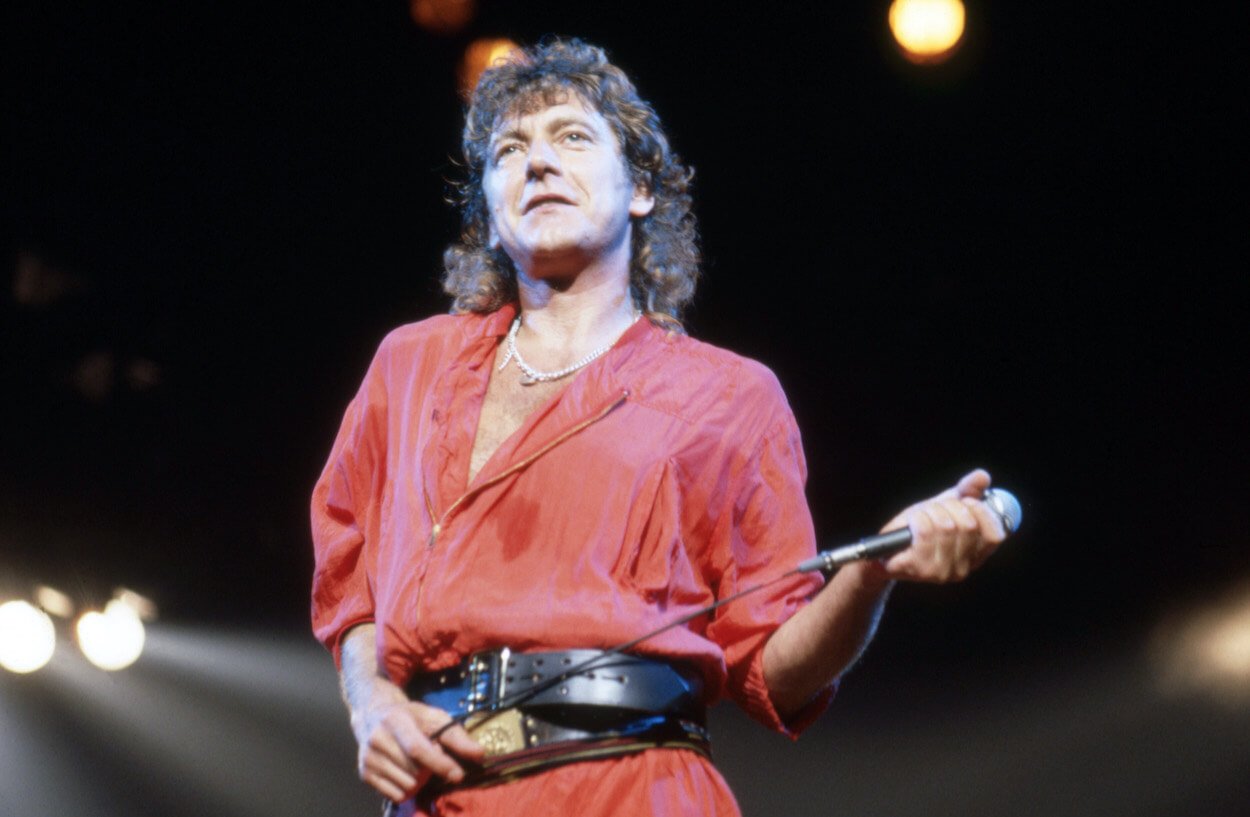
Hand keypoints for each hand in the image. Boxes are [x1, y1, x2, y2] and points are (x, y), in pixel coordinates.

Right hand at [350, 679, 484, 801]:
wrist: (374, 714)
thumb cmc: (410, 716)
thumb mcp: (434, 717)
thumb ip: (457, 736)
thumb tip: (480, 755)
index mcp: (395, 721)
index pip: (417, 749)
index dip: (440, 764)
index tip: (458, 775)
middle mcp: (377, 740)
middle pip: (415, 772)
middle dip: (431, 770)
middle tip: (431, 756)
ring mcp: (368, 759)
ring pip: (407, 787)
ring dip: (420, 781)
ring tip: (418, 764)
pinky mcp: (364, 774)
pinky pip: (396, 796)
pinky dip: (407, 789)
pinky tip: (406, 772)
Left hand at [877, 468, 1006, 582]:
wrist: (883, 551)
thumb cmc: (917, 528)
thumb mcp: (944, 506)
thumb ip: (967, 492)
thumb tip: (982, 476)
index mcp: (975, 556)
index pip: (994, 535)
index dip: (980, 511)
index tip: (965, 502)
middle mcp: (963, 569)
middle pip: (967, 524)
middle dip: (948, 507)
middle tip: (934, 510)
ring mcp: (941, 572)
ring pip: (945, 525)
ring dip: (929, 512)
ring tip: (920, 518)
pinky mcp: (919, 569)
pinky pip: (925, 530)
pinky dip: (916, 518)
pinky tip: (911, 525)